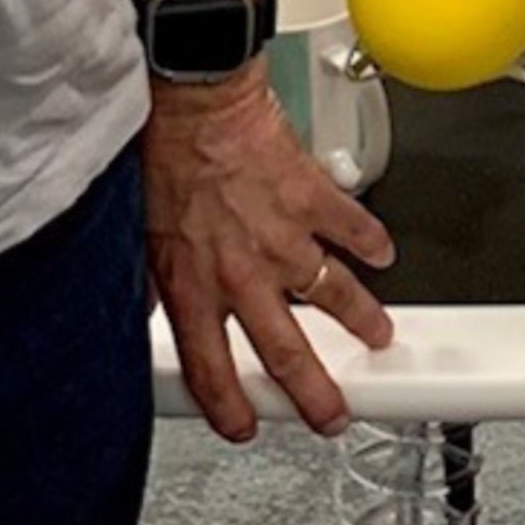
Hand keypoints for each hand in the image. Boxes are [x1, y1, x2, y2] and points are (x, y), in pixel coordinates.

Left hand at [143, 72, 394, 441]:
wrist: (195, 99)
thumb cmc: (165, 155)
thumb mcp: (141, 234)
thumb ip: (154, 283)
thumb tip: (149, 308)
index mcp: (194, 286)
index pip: (210, 369)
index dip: (228, 408)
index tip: (244, 424)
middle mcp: (243, 273)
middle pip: (287, 353)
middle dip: (314, 395)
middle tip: (332, 414)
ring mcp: (284, 238)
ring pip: (334, 295)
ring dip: (361, 320)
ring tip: (379, 335)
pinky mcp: (313, 198)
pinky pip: (353, 226)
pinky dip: (373, 241)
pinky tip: (382, 252)